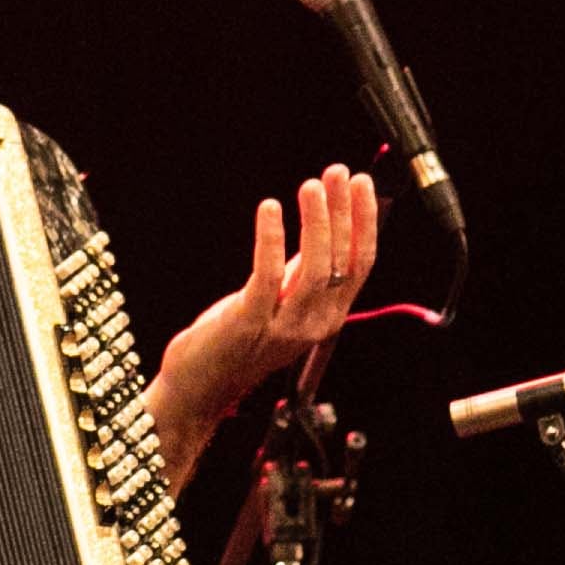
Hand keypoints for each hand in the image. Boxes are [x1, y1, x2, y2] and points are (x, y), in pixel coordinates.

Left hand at [146, 165, 379, 491]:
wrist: (199, 390)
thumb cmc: (237, 345)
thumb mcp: (280, 306)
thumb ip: (301, 276)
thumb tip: (322, 230)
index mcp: (328, 317)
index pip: (360, 264)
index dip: (364, 222)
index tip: (360, 185)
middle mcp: (314, 325)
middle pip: (341, 261)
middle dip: (343, 212)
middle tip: (337, 173)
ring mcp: (283, 326)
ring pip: (314, 269)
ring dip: (316, 223)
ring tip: (311, 186)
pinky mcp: (248, 323)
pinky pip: (267, 276)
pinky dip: (270, 240)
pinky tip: (269, 209)